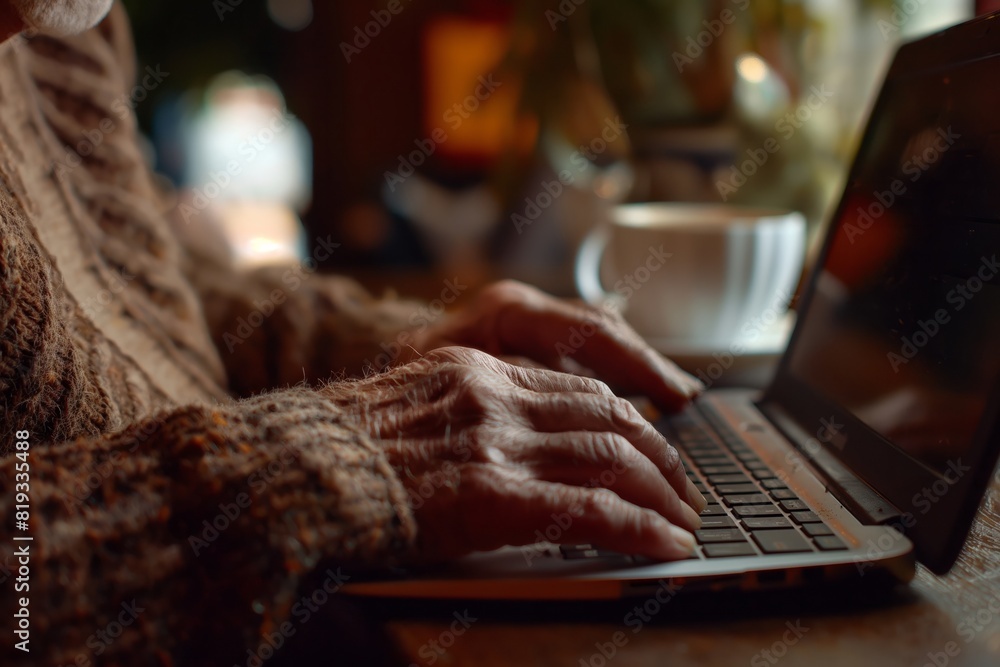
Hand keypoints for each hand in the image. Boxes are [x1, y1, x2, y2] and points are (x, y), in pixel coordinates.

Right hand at [330, 347, 705, 562]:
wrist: (290, 473)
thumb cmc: (333, 449)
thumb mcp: (404, 404)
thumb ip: (460, 409)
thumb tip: (503, 441)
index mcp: (474, 370)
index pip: (578, 386)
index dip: (629, 416)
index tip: (651, 441)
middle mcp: (494, 396)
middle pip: (608, 415)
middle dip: (659, 453)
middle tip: (683, 485)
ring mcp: (496, 444)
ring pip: (613, 457)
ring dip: (661, 492)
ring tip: (685, 518)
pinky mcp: (494, 496)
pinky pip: (593, 510)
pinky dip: (640, 527)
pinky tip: (667, 544)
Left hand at [412, 280, 702, 412]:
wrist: (365, 366)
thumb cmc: (395, 386)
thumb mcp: (444, 390)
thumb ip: (505, 394)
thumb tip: (575, 421)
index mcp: (504, 312)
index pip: (591, 331)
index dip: (640, 365)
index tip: (675, 396)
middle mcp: (520, 309)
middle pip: (603, 330)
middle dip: (648, 368)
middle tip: (684, 400)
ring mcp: (523, 322)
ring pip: (596, 338)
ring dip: (635, 371)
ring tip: (674, 400)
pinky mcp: (522, 340)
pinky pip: (579, 352)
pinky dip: (610, 376)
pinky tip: (634, 402)